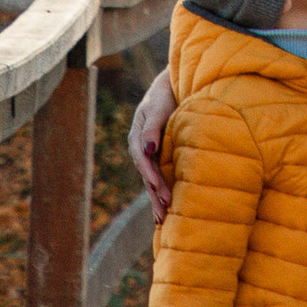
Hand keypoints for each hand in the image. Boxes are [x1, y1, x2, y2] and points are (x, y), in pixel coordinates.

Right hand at [130, 65, 175, 221]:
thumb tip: (149, 149)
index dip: (152, 176)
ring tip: (161, 219)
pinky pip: (157, 177)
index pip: (143, 160)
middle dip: (154, 193)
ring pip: (150, 180)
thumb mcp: (157, 108)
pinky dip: (158, 192)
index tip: (160, 189)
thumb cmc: (164, 95)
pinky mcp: (157, 157)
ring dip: (155, 198)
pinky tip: (163, 208)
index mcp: (137, 136)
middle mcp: (140, 148)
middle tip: (164, 210)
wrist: (169, 88)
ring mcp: (148, 154)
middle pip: (146, 174)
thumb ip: (152, 128)